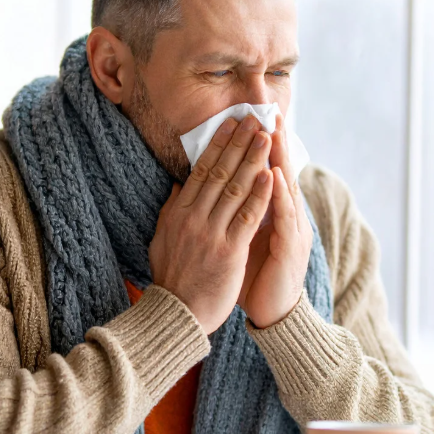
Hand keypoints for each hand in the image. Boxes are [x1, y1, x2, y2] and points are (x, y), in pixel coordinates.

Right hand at [150, 116, 273, 332]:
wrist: (176, 314)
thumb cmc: (172, 279)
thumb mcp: (162, 239)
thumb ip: (172, 211)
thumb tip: (179, 186)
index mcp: (179, 214)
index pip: (201, 171)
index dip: (218, 145)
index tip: (230, 124)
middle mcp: (194, 218)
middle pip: (220, 172)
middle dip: (238, 143)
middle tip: (253, 119)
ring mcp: (211, 234)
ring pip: (235, 188)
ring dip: (253, 160)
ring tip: (266, 137)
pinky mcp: (229, 251)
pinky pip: (247, 217)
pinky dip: (260, 194)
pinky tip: (271, 175)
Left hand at [239, 115, 312, 327]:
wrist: (272, 313)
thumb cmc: (253, 277)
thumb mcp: (239, 239)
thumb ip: (231, 214)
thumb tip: (208, 192)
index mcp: (271, 214)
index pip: (265, 173)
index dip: (258, 147)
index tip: (250, 119)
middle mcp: (286, 217)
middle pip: (280, 172)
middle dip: (273, 142)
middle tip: (268, 112)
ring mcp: (292, 230)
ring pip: (286, 188)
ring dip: (280, 159)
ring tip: (273, 132)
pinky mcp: (292, 248)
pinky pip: (285, 217)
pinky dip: (281, 195)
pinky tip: (276, 175)